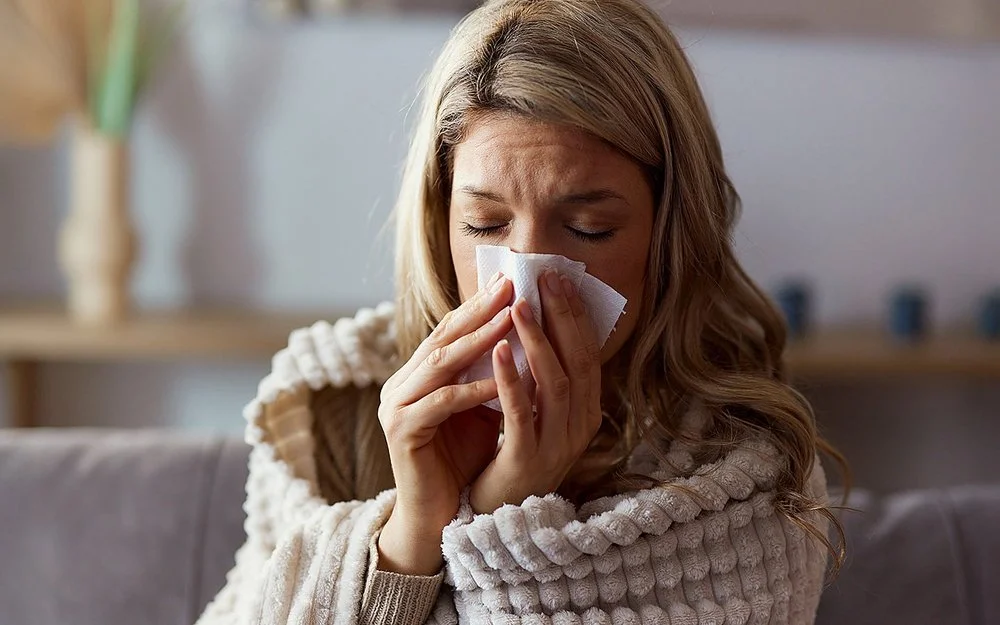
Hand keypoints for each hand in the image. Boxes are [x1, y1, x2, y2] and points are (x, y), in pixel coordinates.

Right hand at [377, 272, 512, 573]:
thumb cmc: (464, 459)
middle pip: (444, 338)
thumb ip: (491, 374)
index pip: (450, 331)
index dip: (479, 304)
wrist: (438, 515)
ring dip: (479, 339)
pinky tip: (503, 378)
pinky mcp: (402, 431)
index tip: (510, 280)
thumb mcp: (482, 407)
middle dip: (480, 310)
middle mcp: (401, 384)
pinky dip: (474, 388)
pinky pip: (443, 402)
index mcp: (417, 375)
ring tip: (511, 317)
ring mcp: (397, 406)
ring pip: (441, 363)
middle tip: (511, 284)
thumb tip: (528, 334)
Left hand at [469, 271, 602, 513]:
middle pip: (577, 362)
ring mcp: (558, 444)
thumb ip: (542, 376)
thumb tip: (535, 319)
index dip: (575, 316)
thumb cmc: (512, 456)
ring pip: (554, 382)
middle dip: (562, 317)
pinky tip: (497, 351)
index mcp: (586, 412)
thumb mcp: (537, 414)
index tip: (558, 279)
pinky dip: (511, 379)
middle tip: (545, 278)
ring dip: (536, 340)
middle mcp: (580, 427)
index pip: (587, 355)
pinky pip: (522, 412)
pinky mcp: (528, 459)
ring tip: (519, 306)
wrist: (495, 516)